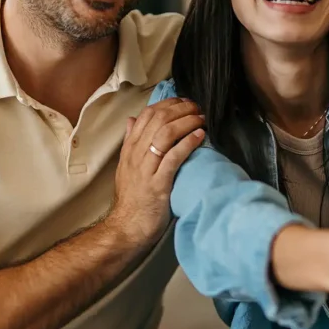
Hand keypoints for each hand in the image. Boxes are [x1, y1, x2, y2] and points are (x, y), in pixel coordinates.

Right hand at [109, 97, 204, 243]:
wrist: (127, 227)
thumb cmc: (133, 198)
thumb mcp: (127, 166)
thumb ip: (130, 142)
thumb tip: (132, 120)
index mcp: (130, 149)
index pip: (147, 115)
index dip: (167, 104)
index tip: (184, 101)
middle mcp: (136, 155)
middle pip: (158, 120)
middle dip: (180, 109)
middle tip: (197, 107)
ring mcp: (146, 168)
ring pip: (165, 134)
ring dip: (186, 122)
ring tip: (201, 118)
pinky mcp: (158, 183)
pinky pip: (173, 157)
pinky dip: (188, 143)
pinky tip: (200, 135)